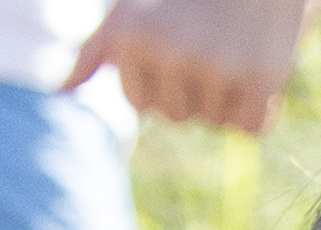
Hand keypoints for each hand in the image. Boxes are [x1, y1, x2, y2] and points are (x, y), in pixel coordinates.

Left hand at [72, 0, 302, 133]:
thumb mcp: (134, 8)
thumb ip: (98, 50)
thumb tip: (61, 92)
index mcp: (132, 39)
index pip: (141, 104)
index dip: (163, 78)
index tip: (179, 38)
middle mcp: (170, 55)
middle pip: (176, 118)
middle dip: (193, 89)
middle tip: (210, 41)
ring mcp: (216, 68)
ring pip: (214, 123)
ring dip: (226, 96)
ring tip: (233, 47)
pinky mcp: (259, 80)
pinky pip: (251, 127)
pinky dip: (258, 106)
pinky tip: (258, 64)